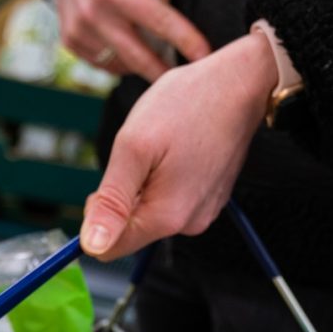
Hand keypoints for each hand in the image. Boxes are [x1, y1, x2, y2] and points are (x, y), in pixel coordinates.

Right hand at [49, 0, 210, 80]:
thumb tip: (185, 18)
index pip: (158, 21)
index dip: (184, 40)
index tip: (204, 56)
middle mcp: (93, 13)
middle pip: (138, 57)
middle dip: (165, 73)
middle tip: (186, 79)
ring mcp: (79, 31)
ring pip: (122, 64)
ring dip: (144, 65)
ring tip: (156, 54)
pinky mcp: (71, 42)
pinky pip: (105, 64)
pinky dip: (123, 61)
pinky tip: (129, 45)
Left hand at [80, 32, 278, 259]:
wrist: (240, 83)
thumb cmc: (187, 106)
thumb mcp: (134, 148)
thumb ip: (112, 201)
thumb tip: (92, 247)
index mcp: (166, 217)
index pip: (109, 248)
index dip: (96, 218)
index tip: (108, 181)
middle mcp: (188, 224)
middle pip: (131, 229)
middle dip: (124, 195)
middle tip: (140, 155)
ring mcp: (202, 211)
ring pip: (150, 211)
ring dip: (145, 182)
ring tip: (164, 147)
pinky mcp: (209, 198)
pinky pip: (171, 198)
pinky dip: (164, 177)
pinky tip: (178, 149)